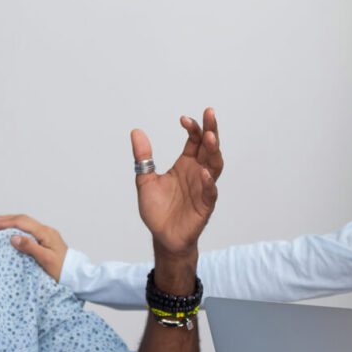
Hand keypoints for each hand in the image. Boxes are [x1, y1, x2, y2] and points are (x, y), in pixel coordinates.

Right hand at [0, 214, 66, 281]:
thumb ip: (30, 247)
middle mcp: (46, 230)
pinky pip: (27, 229)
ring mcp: (46, 234)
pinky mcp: (45, 240)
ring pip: (24, 223)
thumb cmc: (62, 270)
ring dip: (8, 222)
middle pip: (21, 219)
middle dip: (3, 219)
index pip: (20, 223)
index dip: (3, 223)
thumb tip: (13, 237)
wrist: (76, 275)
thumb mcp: (45, 260)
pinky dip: (15, 228)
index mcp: (45, 233)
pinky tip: (8, 232)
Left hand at [133, 108, 222, 258]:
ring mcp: (203, 188)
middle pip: (209, 147)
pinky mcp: (204, 205)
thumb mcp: (145, 181)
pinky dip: (209, 182)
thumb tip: (136, 132)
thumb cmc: (158, 211)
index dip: (193, 128)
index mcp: (185, 165)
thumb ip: (143, 158)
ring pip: (215, 165)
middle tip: (210, 113)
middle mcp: (197, 173)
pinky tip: (204, 172)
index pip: (195, 141)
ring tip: (210, 137)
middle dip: (211, 130)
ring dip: (214, 151)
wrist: (163, 238)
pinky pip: (210, 192)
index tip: (183, 119)